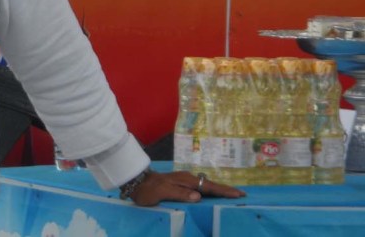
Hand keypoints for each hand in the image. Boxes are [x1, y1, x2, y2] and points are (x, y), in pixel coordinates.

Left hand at [130, 170, 244, 206]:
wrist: (136, 183)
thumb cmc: (148, 190)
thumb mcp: (162, 192)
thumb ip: (179, 193)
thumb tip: (198, 196)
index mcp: (186, 180)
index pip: (209, 186)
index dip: (224, 191)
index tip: (239, 194)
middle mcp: (187, 179)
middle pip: (211, 185)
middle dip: (226, 190)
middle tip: (241, 195)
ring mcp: (184, 181)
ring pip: (206, 187)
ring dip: (219, 191)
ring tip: (231, 197)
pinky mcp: (181, 185)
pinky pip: (200, 189)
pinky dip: (209, 192)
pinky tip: (212, 197)